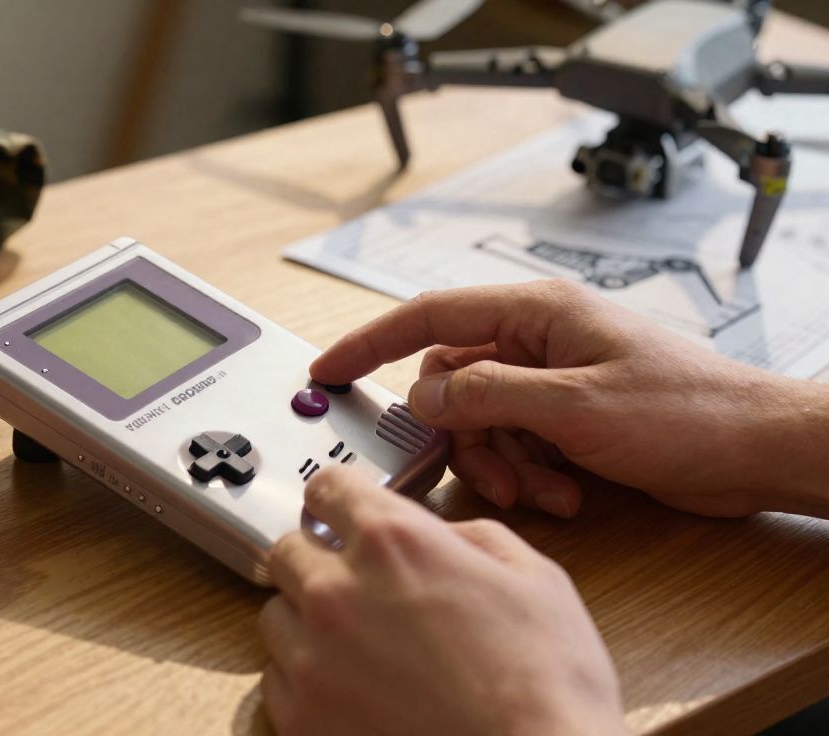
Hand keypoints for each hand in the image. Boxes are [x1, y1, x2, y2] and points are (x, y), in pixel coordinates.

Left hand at [260, 467, 625, 735]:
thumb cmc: (545, 686)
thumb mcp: (534, 579)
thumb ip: (473, 537)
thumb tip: (442, 534)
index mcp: (392, 543)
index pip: (327, 487)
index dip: (340, 498)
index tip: (343, 511)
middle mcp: (337, 591)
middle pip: (288, 549)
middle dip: (319, 560)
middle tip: (358, 587)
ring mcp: (310, 658)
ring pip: (275, 615)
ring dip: (307, 621)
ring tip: (359, 648)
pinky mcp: (300, 718)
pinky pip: (276, 680)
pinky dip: (305, 681)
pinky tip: (353, 692)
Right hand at [311, 280, 828, 518]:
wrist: (755, 450)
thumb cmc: (690, 411)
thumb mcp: (575, 406)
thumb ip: (489, 394)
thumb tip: (426, 394)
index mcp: (536, 315)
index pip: (429, 317)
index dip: (370, 343)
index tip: (327, 370)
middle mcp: (538, 342)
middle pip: (454, 384)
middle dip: (466, 439)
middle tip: (492, 472)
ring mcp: (552, 381)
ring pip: (481, 423)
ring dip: (503, 466)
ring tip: (546, 490)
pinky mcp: (567, 417)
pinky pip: (515, 445)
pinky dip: (530, 475)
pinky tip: (567, 492)